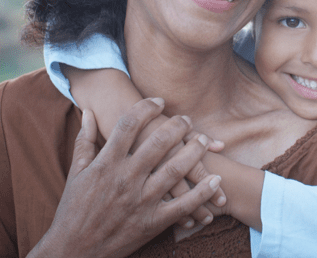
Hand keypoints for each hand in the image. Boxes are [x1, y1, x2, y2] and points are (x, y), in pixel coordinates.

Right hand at [28, 99, 220, 257]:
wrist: (71, 252)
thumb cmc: (73, 210)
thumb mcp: (76, 173)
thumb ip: (84, 140)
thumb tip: (87, 112)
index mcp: (106, 164)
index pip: (129, 125)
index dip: (146, 108)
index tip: (159, 101)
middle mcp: (125, 179)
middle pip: (158, 143)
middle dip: (176, 126)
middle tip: (186, 119)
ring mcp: (141, 202)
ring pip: (175, 170)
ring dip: (194, 151)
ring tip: (203, 140)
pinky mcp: (152, 223)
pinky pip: (182, 206)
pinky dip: (202, 193)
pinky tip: (216, 180)